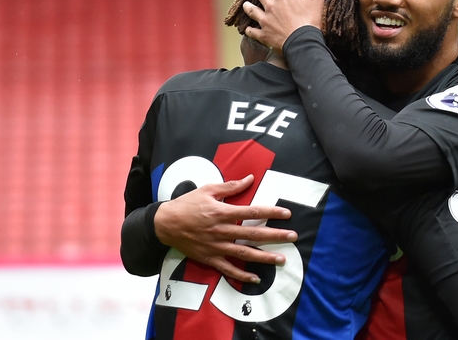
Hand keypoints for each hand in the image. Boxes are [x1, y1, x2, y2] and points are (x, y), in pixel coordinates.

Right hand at [154, 174, 297, 283]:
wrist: (164, 224)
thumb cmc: (187, 204)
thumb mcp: (207, 190)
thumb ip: (231, 187)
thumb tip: (250, 178)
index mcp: (222, 212)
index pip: (252, 212)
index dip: (271, 212)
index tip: (286, 214)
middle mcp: (222, 230)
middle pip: (253, 234)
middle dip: (275, 235)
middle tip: (293, 237)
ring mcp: (216, 246)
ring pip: (244, 253)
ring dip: (264, 257)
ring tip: (282, 259)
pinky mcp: (209, 258)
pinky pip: (228, 269)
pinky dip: (242, 275)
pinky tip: (256, 278)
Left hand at [243, 0, 323, 54]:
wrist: (303, 44)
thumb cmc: (311, 20)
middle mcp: (271, 6)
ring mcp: (266, 21)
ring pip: (252, 11)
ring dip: (249, 6)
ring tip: (247, 4)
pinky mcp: (264, 36)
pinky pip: (253, 32)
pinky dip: (250, 30)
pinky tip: (248, 29)